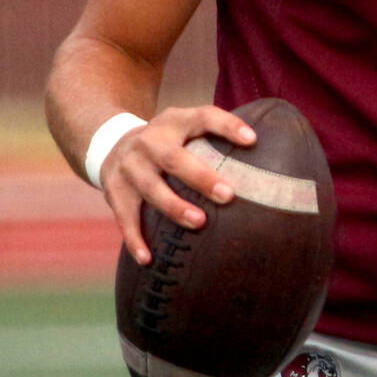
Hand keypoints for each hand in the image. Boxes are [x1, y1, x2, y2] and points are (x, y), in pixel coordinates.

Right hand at [99, 104, 258, 265]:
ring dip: (175, 207)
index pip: (203, 117)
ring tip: (199, 222)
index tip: (252, 140)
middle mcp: (149, 142)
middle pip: (174, 158)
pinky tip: (149, 259)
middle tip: (228, 195)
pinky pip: (125, 218)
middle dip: (201, 177)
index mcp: (174, 122)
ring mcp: (129, 167)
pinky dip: (135, 239)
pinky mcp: (114, 191)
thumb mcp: (184, 127)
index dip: (227, 126)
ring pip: (151, 188)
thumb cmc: (166, 142)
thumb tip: (267, 155)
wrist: (110, 144)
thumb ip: (214, 137)